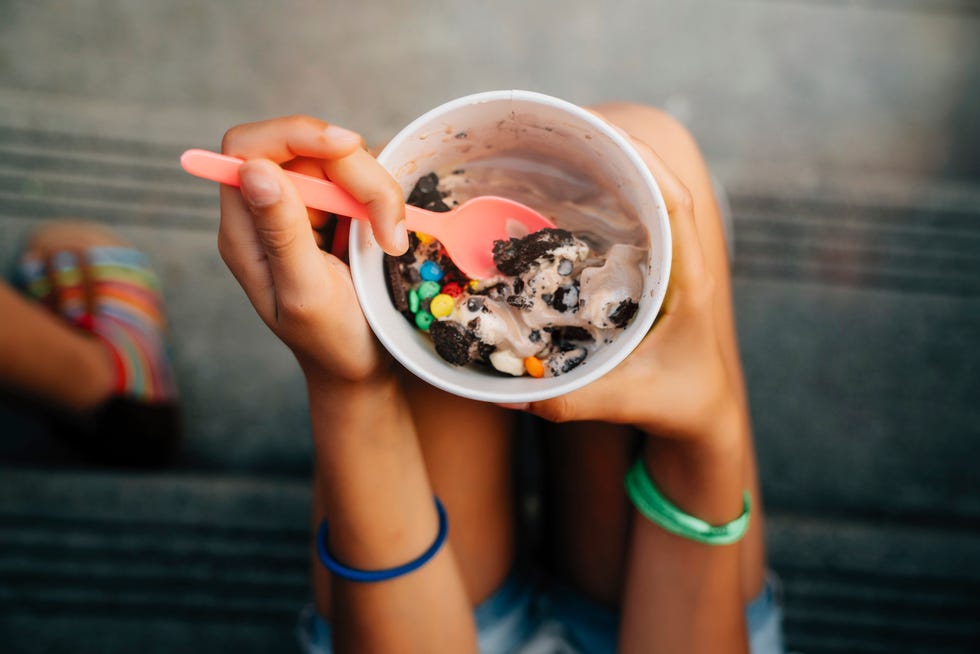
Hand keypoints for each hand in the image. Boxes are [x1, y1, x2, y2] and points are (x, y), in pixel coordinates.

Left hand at [217, 116, 408, 382]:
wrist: (364, 368)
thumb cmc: (333, 342)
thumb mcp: (307, 293)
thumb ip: (282, 232)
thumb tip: (254, 169)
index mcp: (244, 229)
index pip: (248, 148)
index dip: (295, 134)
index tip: (347, 148)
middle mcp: (269, 209)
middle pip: (306, 148)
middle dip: (356, 174)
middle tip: (388, 227)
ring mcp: (304, 208)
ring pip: (341, 159)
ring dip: (377, 191)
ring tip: (392, 242)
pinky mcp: (337, 210)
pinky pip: (361, 178)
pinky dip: (385, 199)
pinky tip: (391, 236)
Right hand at [509, 129, 736, 441]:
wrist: (705, 416)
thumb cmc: (680, 403)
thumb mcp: (629, 401)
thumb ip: (575, 399)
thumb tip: (513, 393)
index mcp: (692, 282)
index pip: (679, 207)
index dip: (649, 168)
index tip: (612, 139)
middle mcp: (684, 263)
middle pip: (663, 189)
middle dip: (625, 153)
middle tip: (573, 130)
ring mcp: (670, 266)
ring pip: (650, 201)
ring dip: (617, 171)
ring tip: (569, 148)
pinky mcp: (654, 274)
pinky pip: (636, 222)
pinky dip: (610, 199)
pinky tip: (572, 194)